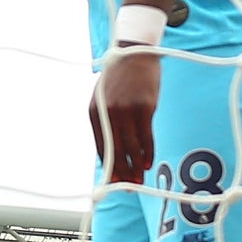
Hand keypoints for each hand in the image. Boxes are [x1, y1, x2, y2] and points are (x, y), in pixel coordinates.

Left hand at [91, 48, 160, 184]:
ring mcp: (126, 111)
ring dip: (135, 166)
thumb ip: (107, 122)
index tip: (113, 182)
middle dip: (121, 173)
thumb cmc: (121, 79)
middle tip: (127, 188)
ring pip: (131, 146)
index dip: (108, 167)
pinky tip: (147, 162)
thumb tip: (113, 151)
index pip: (101, 147)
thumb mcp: (105, 98)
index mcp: (95, 113)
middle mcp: (108, 113)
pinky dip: (147, 152)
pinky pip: (146, 136)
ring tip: (139, 179)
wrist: (134, 53)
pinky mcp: (144, 108)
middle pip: (115, 151)